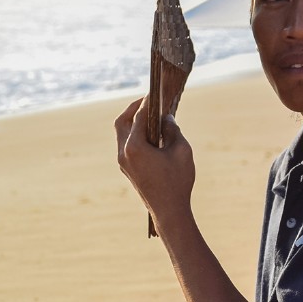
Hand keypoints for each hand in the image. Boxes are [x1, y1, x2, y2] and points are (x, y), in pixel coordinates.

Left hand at [114, 97, 195, 230]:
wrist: (169, 211)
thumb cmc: (177, 181)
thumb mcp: (181, 149)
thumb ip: (172, 129)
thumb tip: (166, 118)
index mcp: (134, 147)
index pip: (138, 115)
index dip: (148, 101)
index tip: (156, 91)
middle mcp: (123, 153)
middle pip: (121, 122)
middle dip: (133, 108)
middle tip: (149, 100)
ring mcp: (123, 162)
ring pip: (122, 134)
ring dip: (133, 121)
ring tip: (152, 114)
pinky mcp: (127, 169)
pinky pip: (126, 145)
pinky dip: (135, 134)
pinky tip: (151, 132)